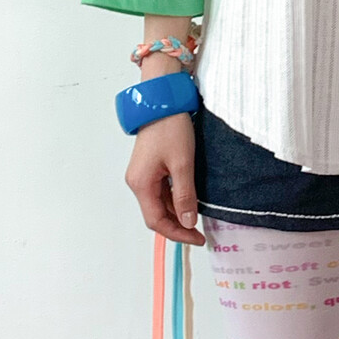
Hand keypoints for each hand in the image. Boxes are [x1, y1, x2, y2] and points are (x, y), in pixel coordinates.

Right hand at [125, 113, 205, 245]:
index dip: (177, 233)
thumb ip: (185, 195)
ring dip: (177, 214)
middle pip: (156, 215)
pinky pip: (161, 192)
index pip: (156, 221)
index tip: (197, 238)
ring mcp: (142, 175)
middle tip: (200, 233)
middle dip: (178, 226)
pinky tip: (189, 202)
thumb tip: (188, 222)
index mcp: (141, 184)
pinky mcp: (149, 168)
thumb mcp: (183, 164)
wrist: (163, 101)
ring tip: (198, 219)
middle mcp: (137, 182)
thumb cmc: (170, 127)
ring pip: (159, 204)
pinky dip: (174, 200)